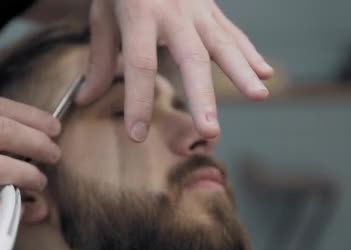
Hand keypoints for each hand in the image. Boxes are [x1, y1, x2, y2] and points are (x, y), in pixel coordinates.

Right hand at [0, 96, 61, 249]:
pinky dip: (15, 210)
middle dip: (39, 143)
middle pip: (3, 131)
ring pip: (3, 169)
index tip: (53, 127)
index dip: (31, 116)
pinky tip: (20, 209)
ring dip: (31, 177)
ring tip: (37, 181)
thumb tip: (32, 140)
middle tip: (53, 155)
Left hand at [77, 0, 272, 141]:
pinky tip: (265, 74)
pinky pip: (233, 32)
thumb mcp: (102, 15)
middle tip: (210, 130)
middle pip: (191, 58)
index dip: (139, 101)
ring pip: (223, 44)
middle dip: (203, 96)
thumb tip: (85, 100)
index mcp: (139, 13)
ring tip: (259, 95)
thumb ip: (99, 59)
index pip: (140, 64)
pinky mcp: (212, 8)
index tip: (138, 135)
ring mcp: (198, 9)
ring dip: (242, 71)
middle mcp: (173, 12)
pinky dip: (250, 53)